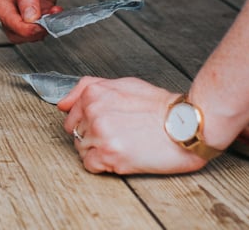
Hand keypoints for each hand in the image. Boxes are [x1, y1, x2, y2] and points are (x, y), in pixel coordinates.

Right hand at [0, 0, 65, 42]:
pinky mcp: (41, 6)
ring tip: (53, 14)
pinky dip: (52, 22)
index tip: (38, 26)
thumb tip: (29, 17)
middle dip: (31, 31)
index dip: (23, 26)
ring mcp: (24, 7)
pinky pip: (44, 24)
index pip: (6, 20)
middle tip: (46, 23)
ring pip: (28, 32)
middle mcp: (7, 3)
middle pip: (15, 31)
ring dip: (43, 28)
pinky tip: (58, 10)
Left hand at [58, 77, 209, 174]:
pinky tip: (121, 156)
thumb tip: (62, 104)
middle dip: (92, 137)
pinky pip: (90, 165)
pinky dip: (102, 165)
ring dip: (98, 151)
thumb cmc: (159, 106)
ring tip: (122, 144)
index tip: (105, 125)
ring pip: (82, 149)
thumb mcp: (122, 84)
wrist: (186, 124)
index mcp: (93, 94)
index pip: (70, 116)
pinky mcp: (110, 155)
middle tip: (117, 135)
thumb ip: (87, 88)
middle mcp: (93, 112)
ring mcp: (100, 134)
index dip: (87, 123)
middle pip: (75, 133)